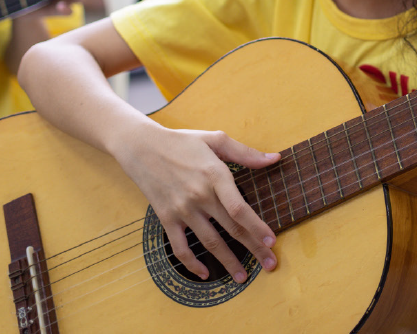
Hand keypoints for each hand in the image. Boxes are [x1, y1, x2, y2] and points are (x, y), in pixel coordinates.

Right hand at [114, 124, 280, 282]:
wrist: (141, 147)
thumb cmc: (183, 141)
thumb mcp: (216, 139)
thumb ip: (246, 153)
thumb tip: (275, 158)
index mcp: (215, 175)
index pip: (240, 208)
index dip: (257, 226)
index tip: (272, 241)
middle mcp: (200, 196)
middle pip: (231, 228)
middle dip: (254, 248)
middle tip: (270, 264)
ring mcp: (182, 210)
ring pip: (209, 242)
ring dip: (228, 262)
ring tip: (243, 276)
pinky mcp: (166, 218)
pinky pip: (179, 247)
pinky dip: (191, 264)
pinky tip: (204, 273)